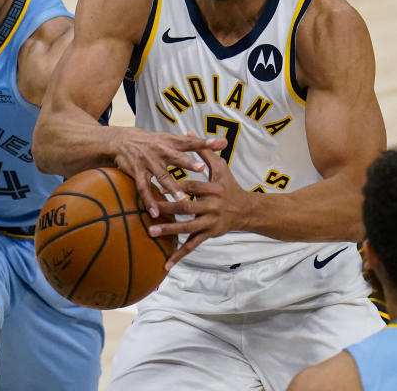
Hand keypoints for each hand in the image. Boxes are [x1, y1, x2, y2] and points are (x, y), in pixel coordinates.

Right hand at [112, 128, 225, 218]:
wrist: (124, 140)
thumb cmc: (155, 142)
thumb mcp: (175, 140)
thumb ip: (199, 143)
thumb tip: (225, 142)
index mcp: (172, 142)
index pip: (191, 141)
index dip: (204, 142)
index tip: (218, 143)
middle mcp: (160, 150)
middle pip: (176, 157)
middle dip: (188, 162)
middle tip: (201, 169)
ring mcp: (148, 162)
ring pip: (162, 176)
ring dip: (171, 188)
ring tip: (183, 200)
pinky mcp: (137, 172)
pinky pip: (143, 188)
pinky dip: (149, 201)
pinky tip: (155, 213)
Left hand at [149, 142, 253, 269]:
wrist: (248, 211)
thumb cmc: (230, 186)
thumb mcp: (220, 168)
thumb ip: (203, 152)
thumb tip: (189, 132)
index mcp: (213, 189)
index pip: (192, 187)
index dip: (176, 186)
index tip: (158, 185)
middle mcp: (212, 207)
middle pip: (186, 208)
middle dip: (167, 209)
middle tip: (148, 210)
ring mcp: (211, 223)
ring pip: (187, 229)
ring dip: (168, 231)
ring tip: (150, 232)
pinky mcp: (209, 235)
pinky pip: (192, 247)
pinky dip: (179, 256)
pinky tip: (165, 265)